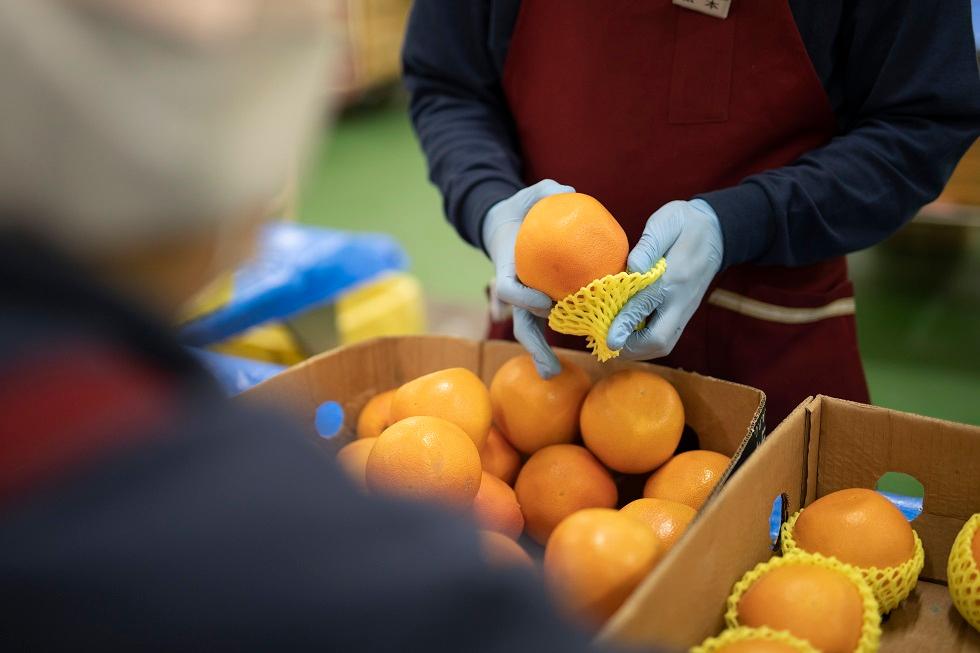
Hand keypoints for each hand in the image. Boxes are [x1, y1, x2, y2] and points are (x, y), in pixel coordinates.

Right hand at [483, 179, 574, 377]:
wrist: (511, 221)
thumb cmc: (525, 207)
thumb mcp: (533, 193)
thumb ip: (546, 191)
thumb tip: (568, 192)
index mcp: (507, 266)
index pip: (508, 287)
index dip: (522, 298)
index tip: (545, 303)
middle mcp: (515, 287)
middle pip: (519, 321)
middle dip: (532, 345)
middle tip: (548, 369)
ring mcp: (526, 297)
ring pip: (530, 328)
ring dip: (540, 353)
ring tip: (554, 375)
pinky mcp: (539, 299)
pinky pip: (548, 319)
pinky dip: (558, 336)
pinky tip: (578, 350)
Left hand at [606, 199, 723, 359]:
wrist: (717, 231)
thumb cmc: (685, 224)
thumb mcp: (666, 223)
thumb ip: (648, 245)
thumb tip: (631, 268)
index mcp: (674, 276)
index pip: (646, 306)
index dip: (625, 325)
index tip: (609, 340)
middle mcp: (681, 299)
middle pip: (660, 340)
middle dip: (632, 347)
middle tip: (608, 341)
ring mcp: (685, 309)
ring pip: (664, 345)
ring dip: (639, 349)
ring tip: (616, 340)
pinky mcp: (685, 312)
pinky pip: (667, 338)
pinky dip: (647, 344)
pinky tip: (630, 333)